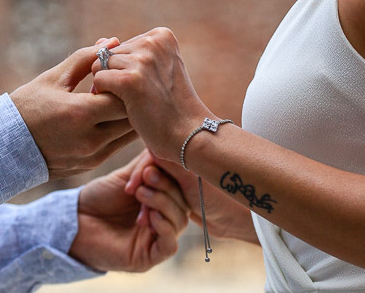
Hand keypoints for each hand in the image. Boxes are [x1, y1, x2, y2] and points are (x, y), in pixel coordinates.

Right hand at [10, 39, 137, 179]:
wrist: (3, 146)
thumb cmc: (27, 106)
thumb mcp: (54, 77)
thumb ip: (86, 58)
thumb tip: (112, 42)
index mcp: (79, 114)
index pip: (124, 97)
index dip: (126, 83)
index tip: (120, 73)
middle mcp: (89, 140)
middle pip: (132, 118)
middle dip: (133, 100)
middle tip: (129, 85)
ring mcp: (92, 156)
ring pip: (128, 135)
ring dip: (130, 117)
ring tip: (124, 99)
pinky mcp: (91, 165)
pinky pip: (117, 146)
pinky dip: (119, 130)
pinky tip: (112, 116)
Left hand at [69, 151, 190, 271]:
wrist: (75, 221)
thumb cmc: (99, 198)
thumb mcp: (126, 176)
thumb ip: (148, 163)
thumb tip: (166, 146)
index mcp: (163, 198)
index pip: (183, 186)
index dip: (174, 173)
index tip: (154, 162)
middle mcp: (165, 218)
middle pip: (183, 203)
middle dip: (166, 187)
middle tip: (147, 176)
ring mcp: (158, 238)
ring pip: (180, 221)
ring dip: (163, 203)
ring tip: (140, 193)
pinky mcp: (150, 257)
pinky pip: (170, 245)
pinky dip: (164, 227)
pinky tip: (150, 216)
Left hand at [91, 28, 210, 161]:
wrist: (189, 133)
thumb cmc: (169, 104)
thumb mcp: (156, 69)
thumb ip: (130, 52)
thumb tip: (100, 41)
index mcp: (161, 35)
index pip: (121, 46)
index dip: (125, 69)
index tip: (148, 84)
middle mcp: (152, 42)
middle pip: (109, 54)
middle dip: (115, 76)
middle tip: (140, 96)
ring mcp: (142, 60)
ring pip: (100, 65)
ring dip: (109, 87)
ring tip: (134, 101)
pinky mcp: (130, 79)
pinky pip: (98, 80)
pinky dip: (104, 96)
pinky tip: (126, 106)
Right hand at [126, 150, 258, 244]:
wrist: (233, 221)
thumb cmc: (217, 197)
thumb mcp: (190, 180)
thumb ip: (171, 163)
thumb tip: (150, 144)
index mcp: (183, 151)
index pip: (152, 156)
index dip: (140, 171)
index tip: (131, 188)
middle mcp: (179, 162)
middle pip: (150, 171)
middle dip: (141, 187)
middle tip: (135, 201)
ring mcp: (177, 179)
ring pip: (152, 188)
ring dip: (146, 202)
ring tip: (142, 219)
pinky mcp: (177, 194)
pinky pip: (158, 200)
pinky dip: (151, 210)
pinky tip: (147, 221)